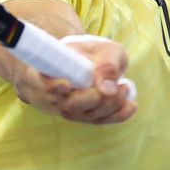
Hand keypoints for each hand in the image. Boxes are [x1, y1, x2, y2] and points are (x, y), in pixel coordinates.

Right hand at [11, 36, 136, 124]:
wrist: (87, 61)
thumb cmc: (90, 52)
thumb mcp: (101, 48)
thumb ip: (106, 63)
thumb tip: (107, 88)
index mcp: (44, 72)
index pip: (37, 82)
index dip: (49, 86)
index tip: (65, 84)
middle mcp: (52, 96)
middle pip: (69, 105)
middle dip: (94, 98)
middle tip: (114, 85)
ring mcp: (67, 110)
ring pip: (86, 116)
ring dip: (110, 105)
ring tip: (125, 87)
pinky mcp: (84, 117)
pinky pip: (99, 121)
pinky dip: (118, 115)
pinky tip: (132, 105)